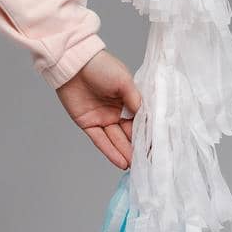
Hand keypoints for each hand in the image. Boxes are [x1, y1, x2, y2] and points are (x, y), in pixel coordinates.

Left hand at [55, 48, 142, 169]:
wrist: (74, 63)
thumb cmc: (101, 66)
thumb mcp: (124, 80)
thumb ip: (135, 100)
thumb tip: (146, 118)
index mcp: (127, 100)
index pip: (140, 121)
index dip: (147, 134)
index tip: (157, 147)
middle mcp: (116, 111)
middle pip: (129, 133)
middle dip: (138, 148)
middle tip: (148, 163)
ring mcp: (102, 118)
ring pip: (116, 140)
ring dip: (125, 153)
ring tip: (136, 167)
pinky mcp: (88, 124)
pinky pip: (101, 141)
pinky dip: (110, 152)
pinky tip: (121, 162)